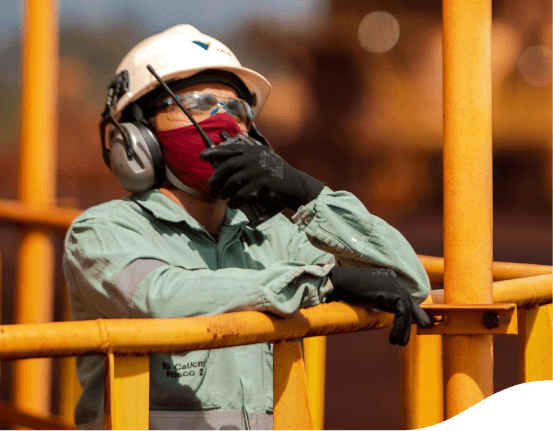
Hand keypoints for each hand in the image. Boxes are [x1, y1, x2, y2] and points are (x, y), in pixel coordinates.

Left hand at [201, 143, 323, 210]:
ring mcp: (258, 170)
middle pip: (227, 166)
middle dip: (216, 178)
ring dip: (225, 192)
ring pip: (232, 182)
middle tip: (211, 188)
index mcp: (254, 151)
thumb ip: (251, 159)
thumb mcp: (267, 160)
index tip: (202, 156)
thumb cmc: (280, 176)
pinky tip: (233, 205)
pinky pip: (241, 194)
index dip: (215, 152)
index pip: (231, 149)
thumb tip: (227, 166)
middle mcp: (255, 158)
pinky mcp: (261, 183)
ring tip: (223, 198)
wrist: (297, 186)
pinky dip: (235, 202)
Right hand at [327, 266, 431, 345]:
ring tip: (398, 343)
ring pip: (406, 308)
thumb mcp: (368, 297)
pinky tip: (393, 338)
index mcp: (387, 279)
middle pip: (408, 301)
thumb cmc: (345, 290)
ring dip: (404, 328)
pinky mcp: (390, 291)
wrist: (336, 283)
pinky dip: (400, 327)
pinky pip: (401, 311)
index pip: (403, 295)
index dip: (413, 310)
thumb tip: (391, 314)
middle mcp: (392, 279)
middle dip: (416, 317)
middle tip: (417, 332)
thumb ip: (381, 302)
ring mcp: (392, 284)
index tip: (420, 322)